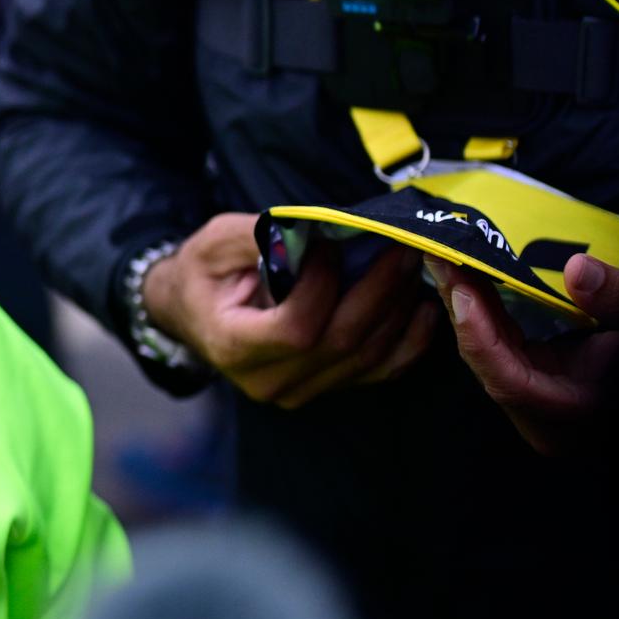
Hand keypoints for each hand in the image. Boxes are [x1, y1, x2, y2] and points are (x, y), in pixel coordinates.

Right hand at [145, 212, 436, 407]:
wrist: (194, 313)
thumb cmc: (203, 275)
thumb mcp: (214, 243)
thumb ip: (257, 235)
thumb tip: (313, 226)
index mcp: (234, 347)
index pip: (296, 329)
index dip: (323, 286)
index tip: (330, 243)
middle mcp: (269, 381)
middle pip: (342, 343)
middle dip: (380, 289)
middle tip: (401, 245)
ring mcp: (300, 391)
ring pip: (367, 358)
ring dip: (399, 309)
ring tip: (413, 265)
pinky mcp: (325, 388)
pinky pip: (379, 372)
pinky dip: (410, 341)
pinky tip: (425, 307)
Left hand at [427, 253, 618, 455]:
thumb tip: (578, 268)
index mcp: (570, 414)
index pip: (507, 381)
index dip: (478, 334)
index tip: (461, 289)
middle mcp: (542, 415)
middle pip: (487, 361)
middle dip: (462, 306)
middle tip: (439, 254)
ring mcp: (536, 399)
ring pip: (488, 350)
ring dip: (467, 303)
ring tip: (446, 255)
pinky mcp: (537, 377)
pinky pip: (500, 343)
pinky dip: (486, 309)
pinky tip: (471, 273)